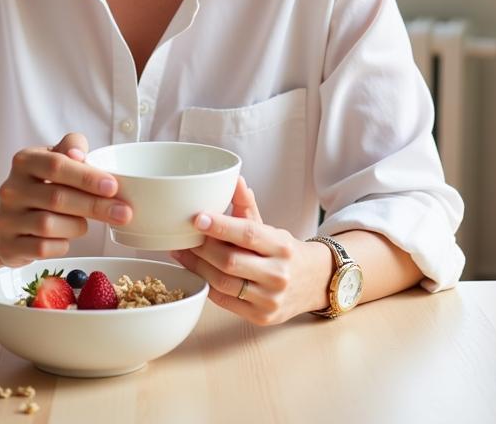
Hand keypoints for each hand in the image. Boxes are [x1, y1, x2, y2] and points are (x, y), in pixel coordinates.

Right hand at [0, 132, 132, 266]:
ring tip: (85, 224)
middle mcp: (11, 189)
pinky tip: (66, 238)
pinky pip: (43, 249)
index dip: (86, 177)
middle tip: (123, 213)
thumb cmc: (40, 185)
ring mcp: (7, 219)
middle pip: (57, 198)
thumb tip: (80, 154)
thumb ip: (71, 148)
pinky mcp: (9, 246)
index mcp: (24, 161)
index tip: (113, 186)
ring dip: (77, 226)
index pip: (56, 165)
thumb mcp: (52, 159)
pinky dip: (62, 244)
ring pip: (49, 225)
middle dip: (95, 206)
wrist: (4, 219)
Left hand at [170, 177, 327, 325]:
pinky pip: (224, 301)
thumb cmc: (284, 252)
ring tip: (181, 253)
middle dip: (201, 248)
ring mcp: (270, 299)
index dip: (220, 226)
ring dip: (197, 267)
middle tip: (182, 236)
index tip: (197, 218)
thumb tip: (234, 178)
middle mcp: (278, 274)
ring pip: (224, 283)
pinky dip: (207, 285)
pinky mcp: (261, 317)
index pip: (247, 234)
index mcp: (281, 246)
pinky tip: (196, 271)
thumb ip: (247, 206)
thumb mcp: (270, 228)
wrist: (314, 283)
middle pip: (230, 261)